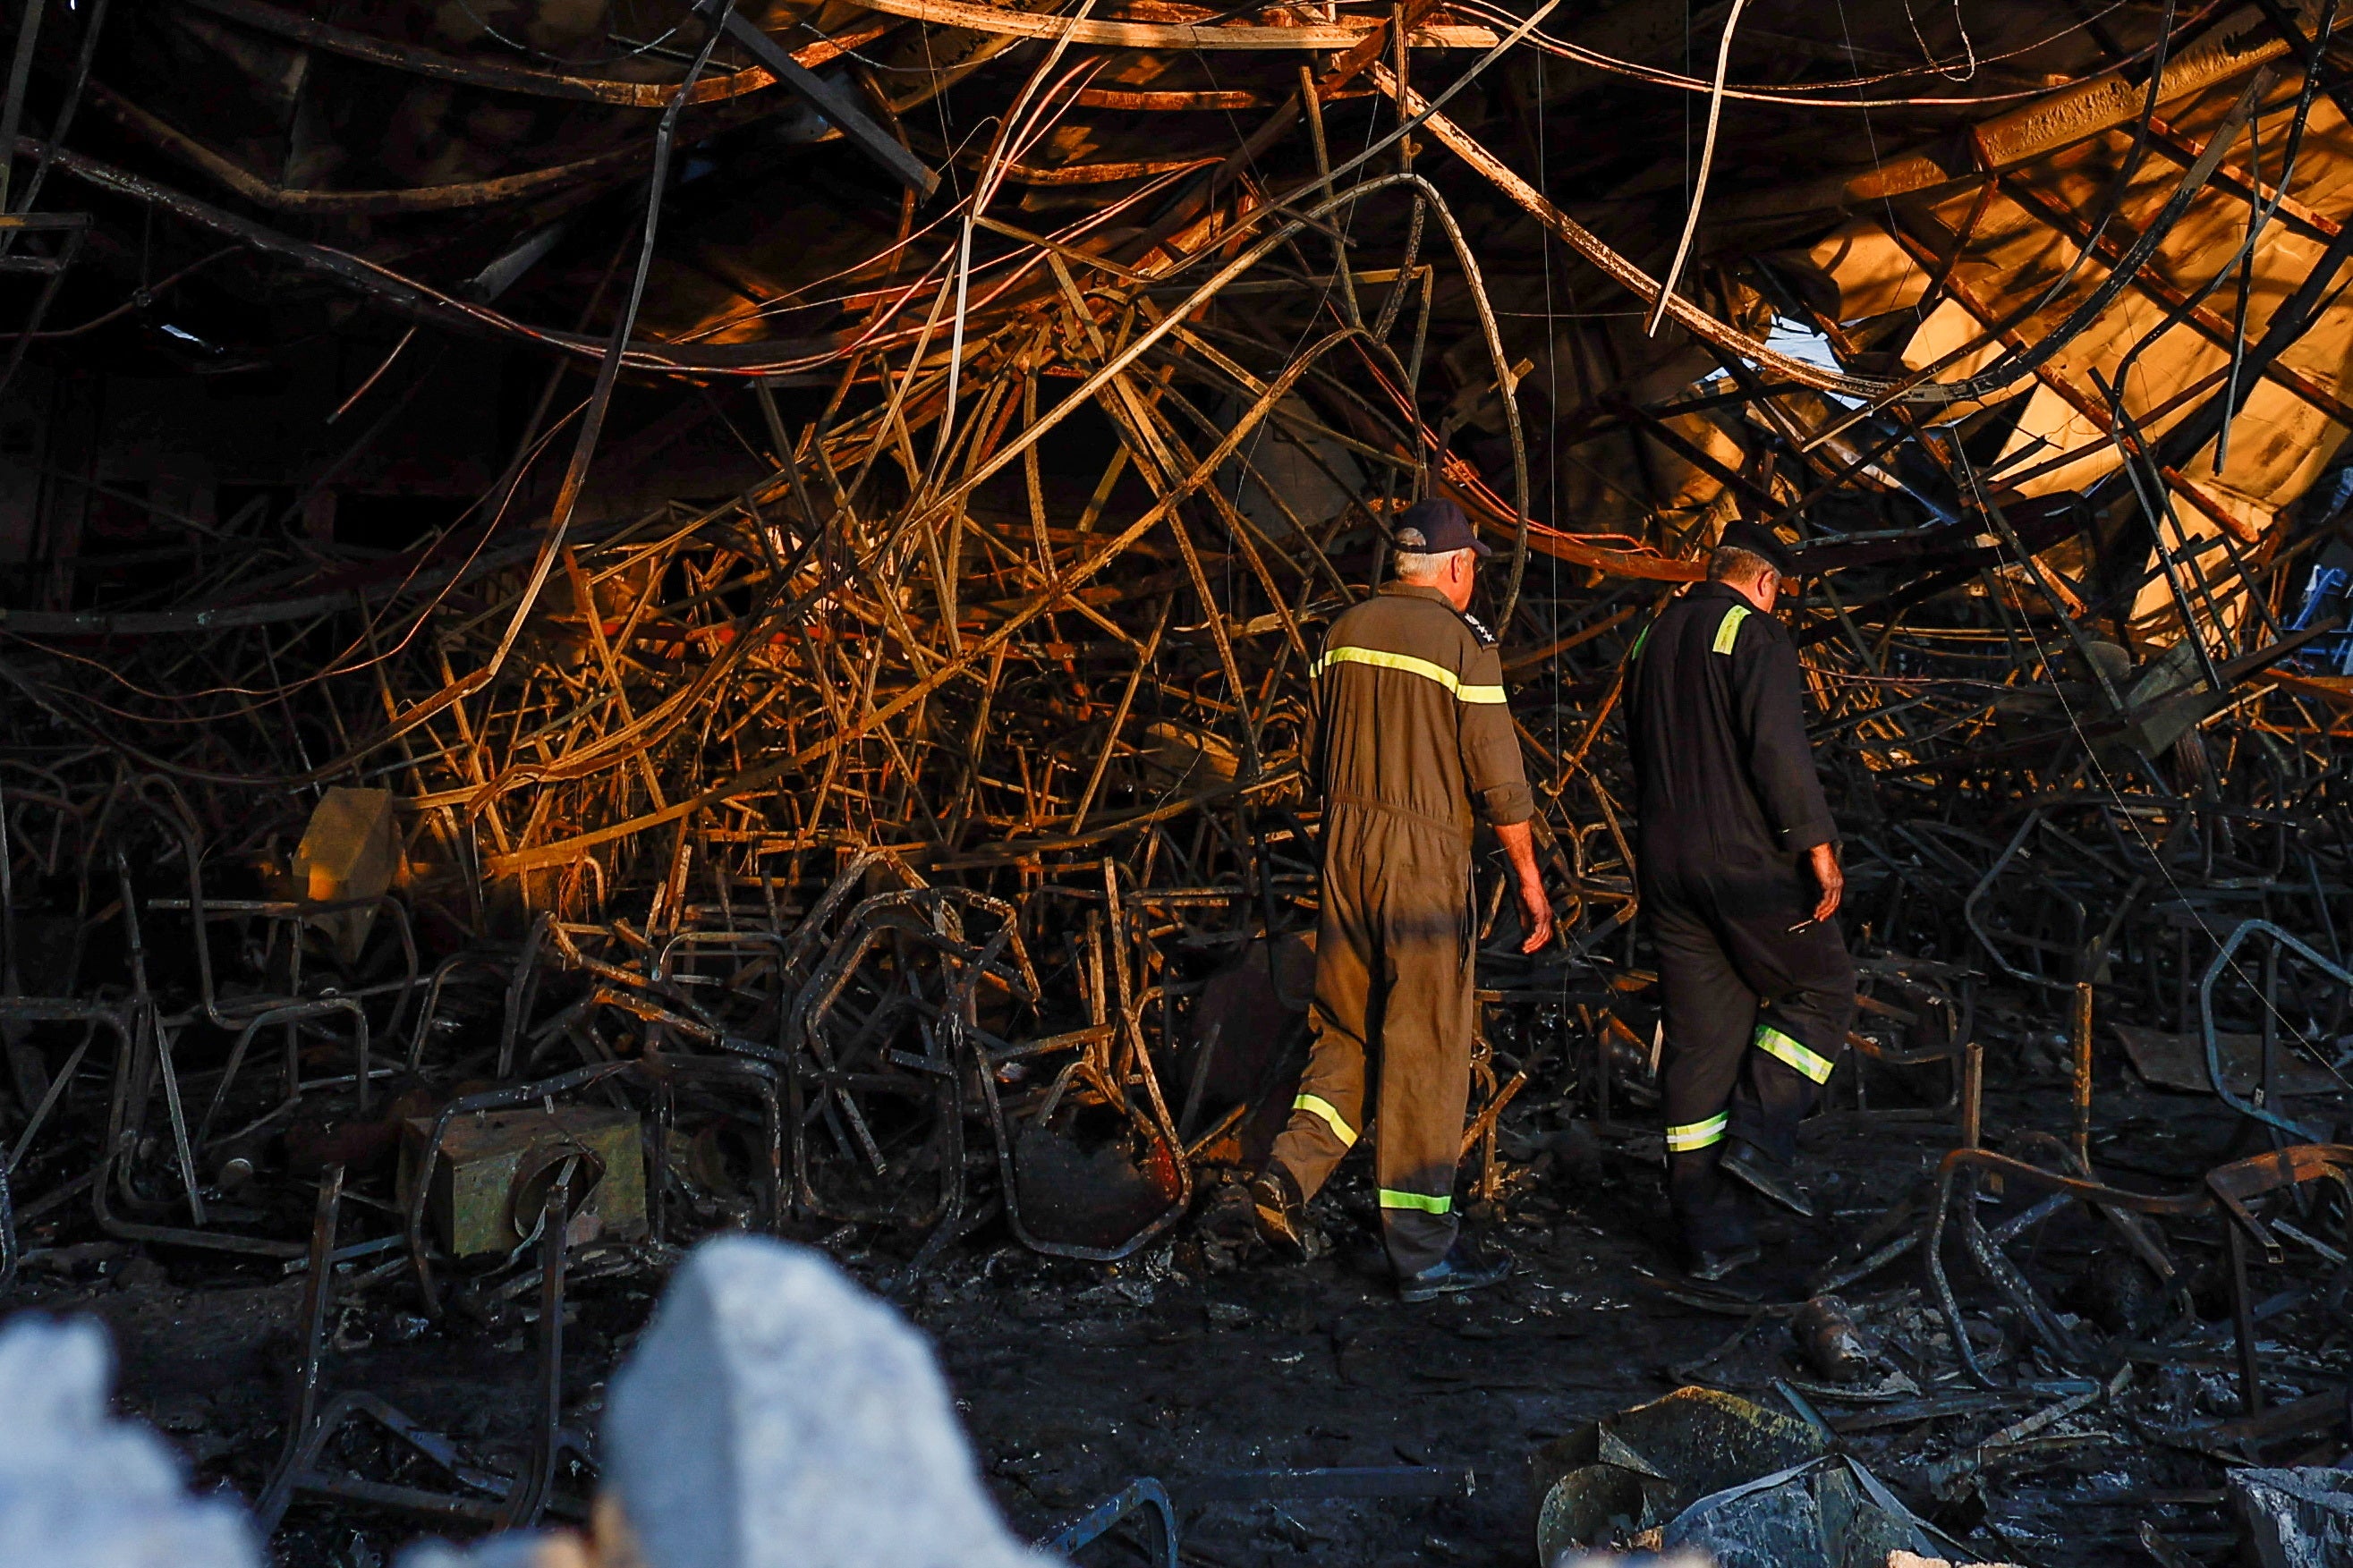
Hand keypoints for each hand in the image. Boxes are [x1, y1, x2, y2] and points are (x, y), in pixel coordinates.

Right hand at [1494, 819, 1554, 953]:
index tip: (1530, 947)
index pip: (1546, 932)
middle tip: (1527, 951)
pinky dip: (1533, 937)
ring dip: (1534, 944)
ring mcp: (1545, 913)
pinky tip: (1527, 941)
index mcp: (1545, 913)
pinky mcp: (1540, 911)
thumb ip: (1526, 919)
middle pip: (1547, 935)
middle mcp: (1547, 914)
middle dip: (1537, 946)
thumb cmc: (1526, 889)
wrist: (1527, 878)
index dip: (1539, 942)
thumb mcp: (1524, 907)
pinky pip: (1539, 929)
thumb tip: (1525, 931)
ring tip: (1526, 948)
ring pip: (1544, 934)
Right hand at [1807, 842, 1842, 924]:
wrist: (1820, 851)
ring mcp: (1835, 884)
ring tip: (1817, 917)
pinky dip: (1821, 906)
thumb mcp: (1821, 872)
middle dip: (1828, 912)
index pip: (1836, 898)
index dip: (1830, 907)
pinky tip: (1816, 910)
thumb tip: (1817, 889)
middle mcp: (1838, 883)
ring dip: (1824, 911)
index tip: (1823, 913)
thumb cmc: (1819, 858)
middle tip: (1820, 919)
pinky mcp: (1829, 884)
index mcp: (1838, 880)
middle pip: (1836, 902)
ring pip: (1832, 903)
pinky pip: (1827, 899)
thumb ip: (1822, 881)